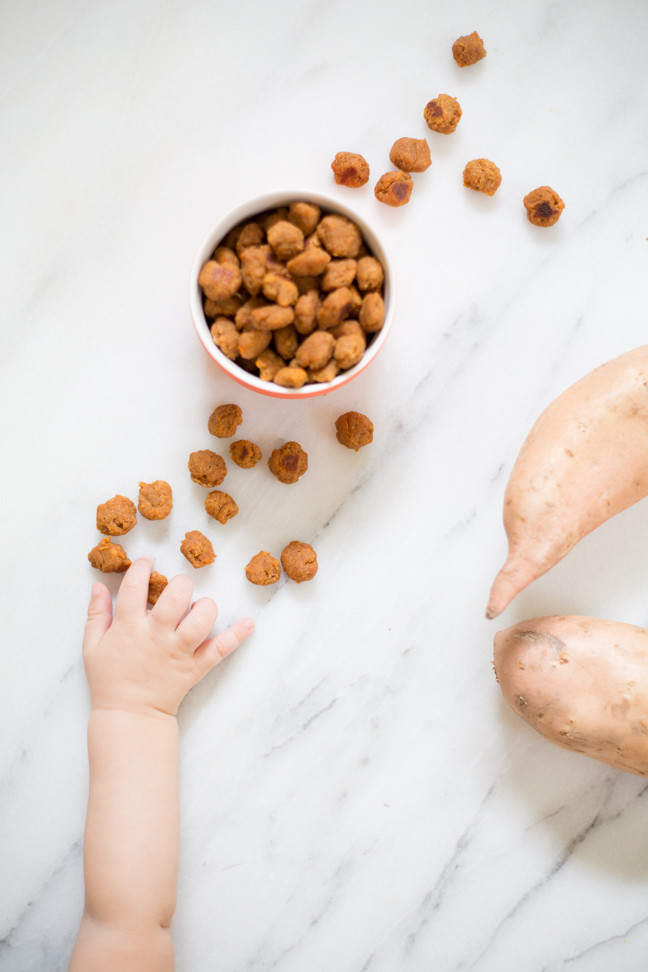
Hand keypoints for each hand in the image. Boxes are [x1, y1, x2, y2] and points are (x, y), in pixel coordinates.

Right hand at [83, 558, 253, 716]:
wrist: (128, 716)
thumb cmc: (109, 679)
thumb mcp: (92, 645)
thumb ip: (96, 614)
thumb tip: (98, 585)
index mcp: (128, 627)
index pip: (135, 587)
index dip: (142, 568)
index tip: (146, 562)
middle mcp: (157, 636)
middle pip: (176, 597)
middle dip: (180, 584)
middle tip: (177, 587)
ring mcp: (179, 651)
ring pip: (201, 619)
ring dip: (205, 607)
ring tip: (198, 607)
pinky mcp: (195, 667)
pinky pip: (220, 649)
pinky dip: (237, 635)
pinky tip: (248, 622)